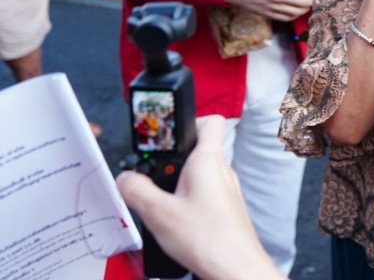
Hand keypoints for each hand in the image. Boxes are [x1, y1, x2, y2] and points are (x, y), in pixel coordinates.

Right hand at [116, 116, 284, 279]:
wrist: (236, 269)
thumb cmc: (209, 240)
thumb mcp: (158, 213)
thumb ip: (136, 190)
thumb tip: (124, 178)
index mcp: (209, 161)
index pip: (210, 121)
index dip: (187, 121)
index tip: (163, 136)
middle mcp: (221, 172)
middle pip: (195, 151)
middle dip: (169, 162)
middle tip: (151, 179)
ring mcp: (225, 191)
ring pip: (196, 175)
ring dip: (175, 185)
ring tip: (159, 204)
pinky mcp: (224, 209)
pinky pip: (201, 195)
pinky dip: (184, 202)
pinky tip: (173, 221)